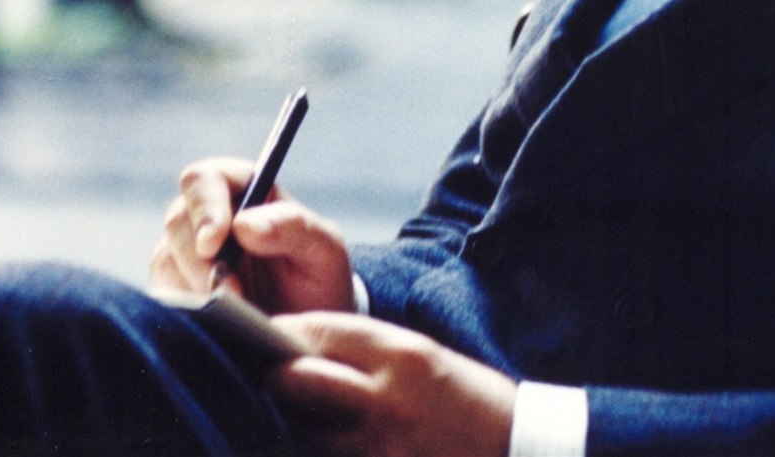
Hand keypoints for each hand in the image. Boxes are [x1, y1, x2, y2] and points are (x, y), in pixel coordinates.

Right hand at [148, 157, 354, 313]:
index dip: (204, 207)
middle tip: (230, 292)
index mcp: (245, 189)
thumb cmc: (319, 279)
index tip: (215, 242)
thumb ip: (293, 227)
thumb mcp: (324, 250)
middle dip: (199, 258)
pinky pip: (164, 294)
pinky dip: (187, 309)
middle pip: (177, 219)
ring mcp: (187, 252)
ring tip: (234, 310)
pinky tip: (217, 322)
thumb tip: (244, 224)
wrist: (310, 330)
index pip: (205, 179)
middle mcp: (209, 215)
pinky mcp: (176, 289)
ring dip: (195, 287)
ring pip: (165, 258)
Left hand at [267, 313, 517, 456]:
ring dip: (285, 422)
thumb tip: (310, 352)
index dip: (284, 330)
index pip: (322, 330)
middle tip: (256, 376)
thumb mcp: (427, 361)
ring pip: (303, 429)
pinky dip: (310, 452)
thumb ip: (372, 356)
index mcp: (402, 353)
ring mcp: (381, 443)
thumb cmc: (473, 403)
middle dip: (271, 375)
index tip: (261, 333)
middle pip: (298, 377)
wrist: (519, 449)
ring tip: (270, 416)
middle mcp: (387, 395)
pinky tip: (303, 447)